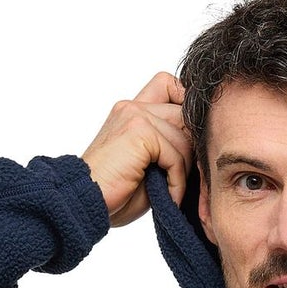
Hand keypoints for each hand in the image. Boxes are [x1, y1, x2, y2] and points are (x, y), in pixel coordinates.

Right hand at [81, 71, 194, 227]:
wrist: (85, 203)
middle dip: (191, 149)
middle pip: (184, 114)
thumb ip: (168, 147)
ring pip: (184, 138)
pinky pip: (176, 155)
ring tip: (172, 192)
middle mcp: (133, 107)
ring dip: (184, 171)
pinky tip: (168, 196)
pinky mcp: (139, 131)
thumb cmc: (114, 193)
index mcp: (132, 111)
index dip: (186, 106)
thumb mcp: (147, 166)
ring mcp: (135, 116)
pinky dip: (177, 181)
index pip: (169, 85)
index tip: (188, 142)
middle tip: (185, 179)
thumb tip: (201, 144)